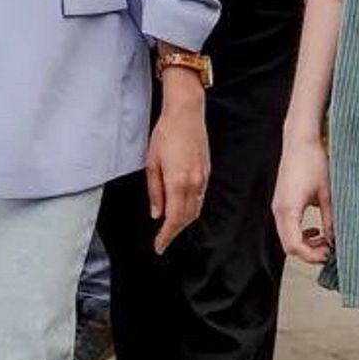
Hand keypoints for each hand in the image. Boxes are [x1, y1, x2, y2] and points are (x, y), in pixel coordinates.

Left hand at [145, 95, 208, 254]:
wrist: (186, 113)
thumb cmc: (165, 134)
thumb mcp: (152, 163)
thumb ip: (155, 191)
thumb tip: (156, 213)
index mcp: (177, 181)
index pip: (174, 219)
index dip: (166, 236)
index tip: (159, 246)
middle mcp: (193, 182)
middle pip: (187, 218)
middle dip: (175, 232)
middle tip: (162, 240)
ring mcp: (203, 177)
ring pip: (195, 209)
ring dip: (184, 222)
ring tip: (170, 228)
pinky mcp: (206, 171)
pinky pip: (200, 198)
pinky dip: (191, 209)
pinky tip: (182, 209)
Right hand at [272, 135, 334, 262]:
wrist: (299, 141)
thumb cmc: (312, 162)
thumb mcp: (327, 192)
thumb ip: (330, 218)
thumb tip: (335, 239)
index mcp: (288, 209)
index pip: (294, 246)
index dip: (311, 255)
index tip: (329, 254)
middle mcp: (279, 211)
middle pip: (289, 245)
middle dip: (309, 252)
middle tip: (330, 250)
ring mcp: (278, 207)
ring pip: (288, 237)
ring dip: (306, 243)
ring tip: (325, 240)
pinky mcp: (282, 203)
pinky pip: (288, 227)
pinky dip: (301, 233)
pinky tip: (316, 228)